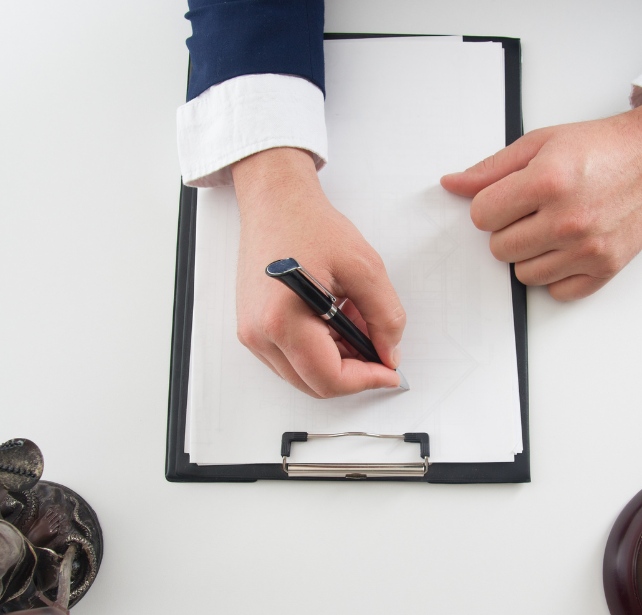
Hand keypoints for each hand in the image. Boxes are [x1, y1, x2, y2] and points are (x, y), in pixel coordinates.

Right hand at [232, 147, 405, 397]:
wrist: (275, 202)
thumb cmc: (308, 224)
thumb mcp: (364, 267)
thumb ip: (385, 316)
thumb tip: (390, 352)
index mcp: (282, 320)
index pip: (330, 379)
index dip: (367, 380)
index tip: (390, 372)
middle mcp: (259, 333)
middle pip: (315, 384)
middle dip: (354, 372)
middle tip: (379, 348)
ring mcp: (252, 333)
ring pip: (304, 375)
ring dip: (337, 361)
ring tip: (355, 323)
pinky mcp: (253, 329)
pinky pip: (291, 359)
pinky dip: (320, 351)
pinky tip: (336, 321)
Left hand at [440, 97, 641, 299]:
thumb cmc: (602, 147)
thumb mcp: (540, 143)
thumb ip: (491, 169)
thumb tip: (452, 185)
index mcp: (547, 182)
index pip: (481, 216)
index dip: (491, 205)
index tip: (510, 197)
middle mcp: (568, 219)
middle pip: (499, 249)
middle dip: (509, 229)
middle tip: (534, 211)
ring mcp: (588, 248)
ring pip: (524, 274)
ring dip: (531, 254)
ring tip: (552, 227)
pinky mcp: (606, 268)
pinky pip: (557, 291)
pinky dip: (557, 274)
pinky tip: (568, 247)